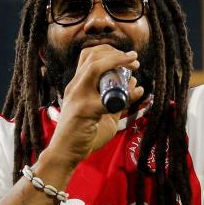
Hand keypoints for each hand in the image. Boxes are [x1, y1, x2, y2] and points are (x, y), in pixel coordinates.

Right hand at [46, 45, 143, 166]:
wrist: (66, 154)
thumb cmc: (83, 135)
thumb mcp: (102, 114)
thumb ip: (115, 101)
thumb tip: (133, 84)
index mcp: (77, 85)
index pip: (88, 56)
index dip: (108, 50)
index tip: (126, 56)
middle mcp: (75, 87)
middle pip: (92, 56)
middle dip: (117, 54)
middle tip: (134, 60)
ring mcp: (78, 97)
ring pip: (95, 67)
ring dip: (118, 62)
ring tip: (135, 67)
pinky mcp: (85, 111)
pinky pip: (109, 98)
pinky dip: (128, 94)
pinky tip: (138, 93)